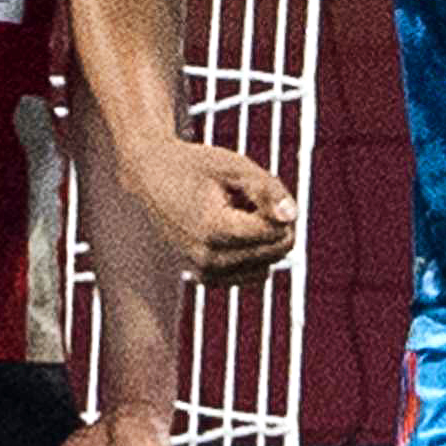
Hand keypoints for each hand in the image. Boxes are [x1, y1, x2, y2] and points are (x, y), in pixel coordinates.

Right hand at [128, 135, 296, 283]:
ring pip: (269, 264)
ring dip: (263, 238)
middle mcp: (208, 259)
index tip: (252, 188)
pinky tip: (233, 232)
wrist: (152, 178)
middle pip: (277, 249)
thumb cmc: (196, 168)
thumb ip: (268, 189)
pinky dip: (254, 254)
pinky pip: (255, 275)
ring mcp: (206, 273)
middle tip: (243, 198)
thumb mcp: (236, 166)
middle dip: (272, 221)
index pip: (275, 232)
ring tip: (234, 214)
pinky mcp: (208, 279)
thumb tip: (292, 216)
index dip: (277, 205)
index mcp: (213, 229)